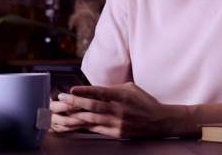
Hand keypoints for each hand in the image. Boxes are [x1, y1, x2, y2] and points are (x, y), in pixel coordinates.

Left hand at [55, 82, 180, 138]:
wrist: (160, 121)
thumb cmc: (144, 101)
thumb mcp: (131, 88)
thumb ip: (113, 89)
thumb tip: (94, 90)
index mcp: (123, 95)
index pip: (99, 92)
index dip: (84, 91)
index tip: (71, 89)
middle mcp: (119, 110)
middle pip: (92, 106)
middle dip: (74, 102)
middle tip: (62, 98)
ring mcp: (118, 123)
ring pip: (92, 119)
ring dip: (76, 115)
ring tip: (64, 111)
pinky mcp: (117, 134)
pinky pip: (97, 129)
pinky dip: (85, 125)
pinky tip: (76, 121)